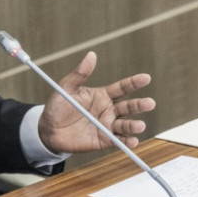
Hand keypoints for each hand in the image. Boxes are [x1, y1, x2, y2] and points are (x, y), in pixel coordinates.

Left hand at [39, 51, 154, 153]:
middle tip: (149, 103)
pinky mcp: (104, 140)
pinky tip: (132, 141)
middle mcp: (108, 110)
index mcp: (102, 95)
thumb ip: (79, 74)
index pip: (122, 88)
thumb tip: (91, 55)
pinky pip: (118, 141)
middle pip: (128, 107)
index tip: (146, 78)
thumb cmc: (58, 107)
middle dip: (139, 105)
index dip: (134, 83)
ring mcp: (107, 125)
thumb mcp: (66, 88)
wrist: (48, 130)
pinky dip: (127, 141)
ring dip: (134, 126)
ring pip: (125, 125)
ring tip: (140, 125)